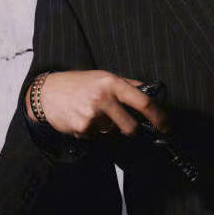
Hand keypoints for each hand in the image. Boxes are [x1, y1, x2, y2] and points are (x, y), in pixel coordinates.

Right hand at [26, 70, 169, 137]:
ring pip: (112, 132)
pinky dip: (91, 131)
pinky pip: (96, 137)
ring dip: (106, 128)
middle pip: (130, 127)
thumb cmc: (78, 83)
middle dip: (128, 130)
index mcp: (113, 83)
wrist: (46, 92)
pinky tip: (81, 118)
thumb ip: (127, 85)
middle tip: (118, 123)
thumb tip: (150, 92)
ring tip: (91, 113)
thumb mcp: (103, 77)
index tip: (167, 127)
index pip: (144, 102)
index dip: (159, 118)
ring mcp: (93, 114)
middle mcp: (104, 98)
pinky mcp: (83, 128)